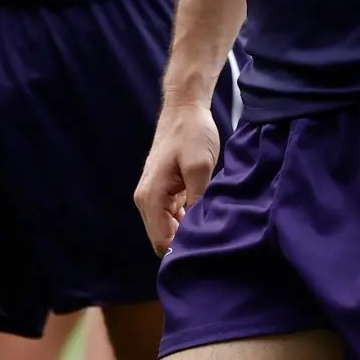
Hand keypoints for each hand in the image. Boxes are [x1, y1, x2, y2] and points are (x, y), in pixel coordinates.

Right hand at [134, 103, 221, 255]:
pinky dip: (186, 219)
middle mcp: (146, 200)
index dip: (183, 250)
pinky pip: (172, 216)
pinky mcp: (162, 191)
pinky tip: (205, 212)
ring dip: (187, 230)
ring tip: (212, 224)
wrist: (185, 108)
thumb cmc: (192, 133)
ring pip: (168, 229)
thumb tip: (198, 231)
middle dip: (185, 242)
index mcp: (151, 196)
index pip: (162, 242)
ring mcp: (152, 195)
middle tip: (213, 236)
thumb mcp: (200, 167)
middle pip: (163, 239)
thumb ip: (197, 201)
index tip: (207, 246)